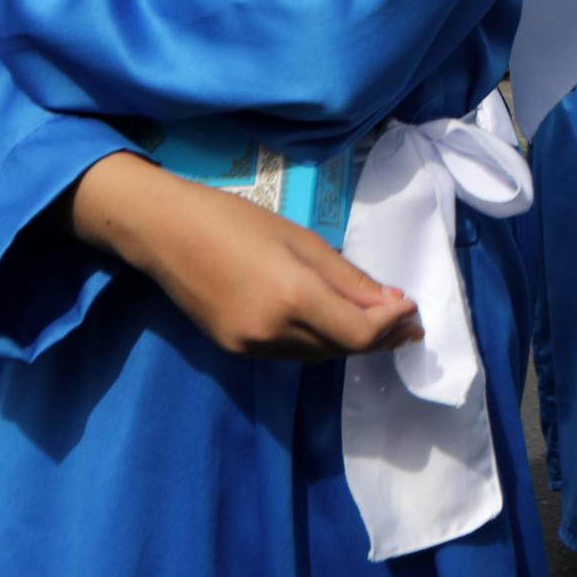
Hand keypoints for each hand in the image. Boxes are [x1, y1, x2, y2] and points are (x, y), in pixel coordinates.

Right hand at [67, 152, 418, 358]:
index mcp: (293, 297)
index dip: (392, 324)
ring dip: (352, 342)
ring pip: (318, 355)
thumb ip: (348, 278)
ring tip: (381, 326)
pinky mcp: (234, 350)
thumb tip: (390, 302)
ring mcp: (251, 346)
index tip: (412, 308)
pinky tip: (334, 325)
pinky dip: (320, 342)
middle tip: (408, 323)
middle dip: (380, 336)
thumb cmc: (235, 221)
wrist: (164, 233)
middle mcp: (273, 332)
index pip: (360, 332)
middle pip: (342, 348)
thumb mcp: (301, 240)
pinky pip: (291, 353)